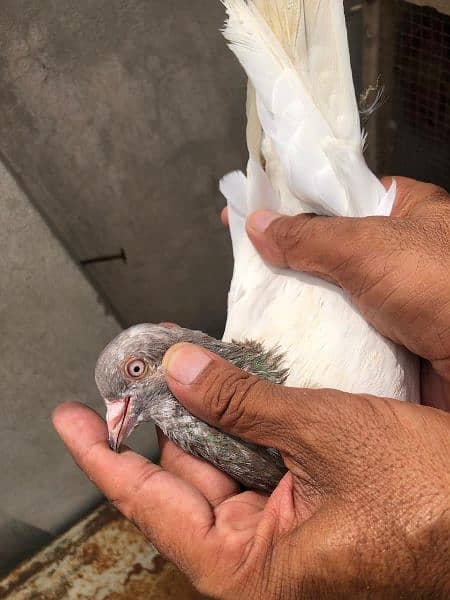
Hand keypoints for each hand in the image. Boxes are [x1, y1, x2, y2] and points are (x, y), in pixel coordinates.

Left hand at [54, 344, 449, 597]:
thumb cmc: (428, 494)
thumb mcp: (323, 433)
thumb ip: (243, 403)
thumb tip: (181, 372)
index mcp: (250, 569)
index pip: (150, 505)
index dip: (103, 456)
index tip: (71, 420)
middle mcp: (259, 558)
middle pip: (183, 479)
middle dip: (163, 418)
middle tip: (144, 367)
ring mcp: (281, 534)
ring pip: (218, 465)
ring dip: (204, 414)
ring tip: (187, 365)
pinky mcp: (303, 509)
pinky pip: (251, 462)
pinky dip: (238, 422)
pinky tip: (230, 387)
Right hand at [244, 177, 449, 409]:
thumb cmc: (442, 287)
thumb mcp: (369, 248)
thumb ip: (311, 235)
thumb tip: (258, 224)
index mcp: (407, 211)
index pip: (338, 196)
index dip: (291, 202)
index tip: (249, 214)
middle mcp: (401, 252)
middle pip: (330, 248)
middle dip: (289, 259)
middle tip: (244, 267)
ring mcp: (395, 298)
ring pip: (335, 292)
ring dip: (301, 301)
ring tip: (253, 304)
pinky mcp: (391, 338)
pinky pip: (344, 329)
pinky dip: (318, 333)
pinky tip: (285, 337)